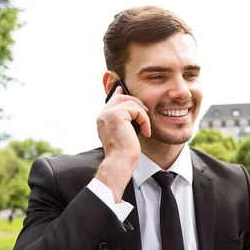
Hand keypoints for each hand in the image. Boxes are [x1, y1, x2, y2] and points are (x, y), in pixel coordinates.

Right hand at [95, 86, 150, 201]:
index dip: (118, 93)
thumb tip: (132, 111)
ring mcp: (108, 114)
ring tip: (146, 128)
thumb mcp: (124, 134)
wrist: (120, 162)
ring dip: (143, 115)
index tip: (121, 88)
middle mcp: (103, 115)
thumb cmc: (124, 153)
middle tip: (145, 111)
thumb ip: (124, 121)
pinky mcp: (117, 114)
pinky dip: (145, 120)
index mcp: (102, 119)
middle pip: (121, 97)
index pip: (111, 100)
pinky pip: (137, 110)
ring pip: (131, 103)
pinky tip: (146, 132)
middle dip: (136, 102)